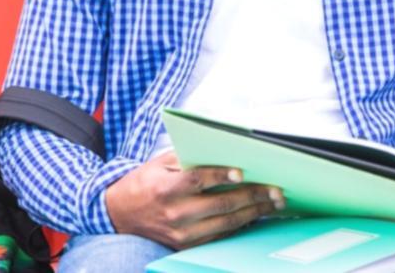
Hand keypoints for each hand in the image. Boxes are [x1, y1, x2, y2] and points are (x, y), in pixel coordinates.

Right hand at [105, 151, 284, 248]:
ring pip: (225, 223)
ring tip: (274, 203)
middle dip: (252, 196)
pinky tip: (256, 215)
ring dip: (254, 212)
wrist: (119, 214)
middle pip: (220, 205)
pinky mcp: (185, 245)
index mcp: (166, 189)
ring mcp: (181, 233)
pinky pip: (219, 236)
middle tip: (275, 189)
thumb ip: (188, 157)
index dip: (220, 176)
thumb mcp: (160, 163)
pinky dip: (241, 225)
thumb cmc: (144, 182)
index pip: (197, 181)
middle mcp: (174, 214)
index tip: (241, 171)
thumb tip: (223, 149)